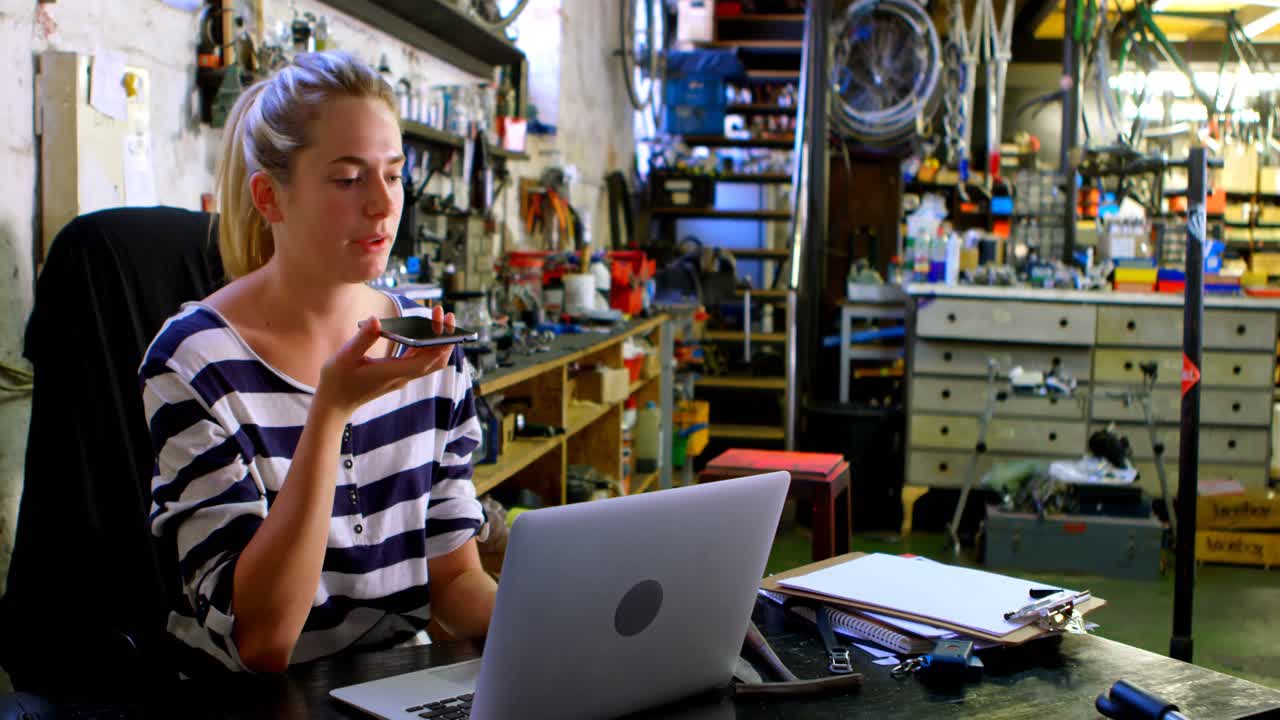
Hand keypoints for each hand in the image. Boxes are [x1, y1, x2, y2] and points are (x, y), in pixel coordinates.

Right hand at [316, 304, 457, 415]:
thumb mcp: (346, 356)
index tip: (444, 318)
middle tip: (444, 313)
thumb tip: (376, 320)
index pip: (429, 357)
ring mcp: (401, 377)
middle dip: (445, 337)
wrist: (333, 405)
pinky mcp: (397, 376)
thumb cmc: (337, 380)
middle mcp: (403, 376)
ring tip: (436, 318)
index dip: (441, 338)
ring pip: (430, 361)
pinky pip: (419, 361)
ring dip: (437, 341)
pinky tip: (421, 330)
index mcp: (394, 371)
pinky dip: (426, 346)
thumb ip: (363, 338)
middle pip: (437, 359)